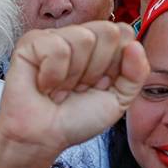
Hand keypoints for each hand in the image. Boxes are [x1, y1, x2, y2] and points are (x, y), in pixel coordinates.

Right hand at [0, 22, 148, 155]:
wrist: (43, 136)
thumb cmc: (75, 119)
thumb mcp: (118, 99)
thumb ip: (137, 73)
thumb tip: (135, 45)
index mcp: (100, 47)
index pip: (125, 33)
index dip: (117, 64)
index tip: (100, 84)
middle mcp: (77, 37)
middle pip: (108, 31)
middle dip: (97, 68)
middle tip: (79, 87)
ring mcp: (54, 36)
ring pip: (83, 37)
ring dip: (73, 74)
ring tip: (59, 87)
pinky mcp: (31, 41)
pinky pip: (57, 47)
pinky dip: (53, 74)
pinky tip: (44, 83)